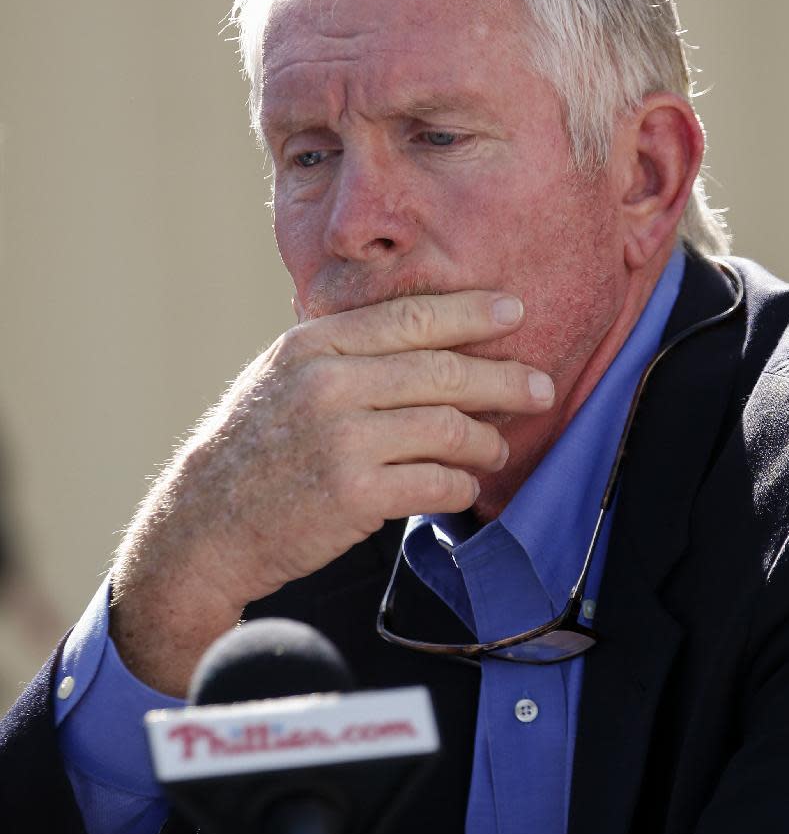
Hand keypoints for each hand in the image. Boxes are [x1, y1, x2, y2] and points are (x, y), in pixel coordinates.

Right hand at [110, 290, 553, 693]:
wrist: (204, 522)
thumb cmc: (253, 446)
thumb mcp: (284, 375)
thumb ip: (345, 349)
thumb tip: (430, 334)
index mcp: (314, 343)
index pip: (411, 317)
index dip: (472, 312)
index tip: (515, 311)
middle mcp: (329, 382)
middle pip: (444, 371)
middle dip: (504, 379)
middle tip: (540, 388)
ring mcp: (342, 439)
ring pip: (449, 428)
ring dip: (486, 440)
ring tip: (496, 448)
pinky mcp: (355, 495)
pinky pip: (437, 482)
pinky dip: (461, 485)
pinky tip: (464, 486)